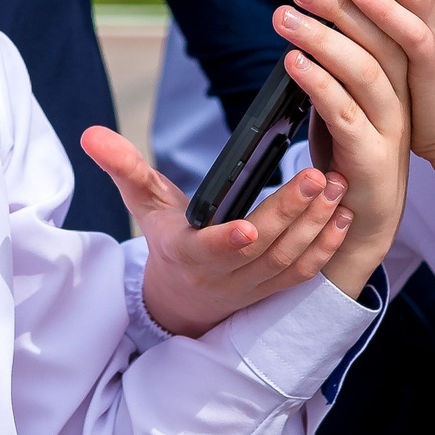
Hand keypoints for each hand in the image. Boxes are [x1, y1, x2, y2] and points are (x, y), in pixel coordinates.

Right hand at [81, 126, 352, 335]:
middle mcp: (222, 277)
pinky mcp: (274, 290)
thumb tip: (91, 134)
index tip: (248, 225)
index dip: (228, 242)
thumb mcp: (144, 204)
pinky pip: (305, 272)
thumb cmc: (166, 239)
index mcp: (187, 255)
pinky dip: (327, 246)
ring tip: (335, 184)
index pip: (208, 251)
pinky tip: (343, 214)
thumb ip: (123, 168)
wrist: (183, 299)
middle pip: (262, 250)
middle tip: (316, 176)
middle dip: (290, 214)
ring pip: (289, 261)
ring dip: (316, 225)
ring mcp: (252, 287)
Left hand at [271, 0, 410, 296]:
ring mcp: (393, 121)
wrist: (366, 219)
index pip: (401, 2)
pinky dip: (317, 81)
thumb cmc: (352, 145)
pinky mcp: (372, 154)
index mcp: (408, 64)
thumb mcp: (349, 85)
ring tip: (286, 10)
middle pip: (388, 27)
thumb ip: (339, 45)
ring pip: (366, 65)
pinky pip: (345, 110)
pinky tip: (292, 61)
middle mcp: (407, 89)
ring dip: (324, 32)